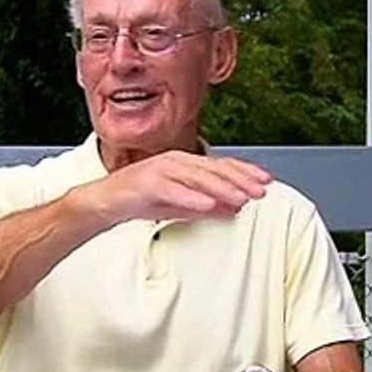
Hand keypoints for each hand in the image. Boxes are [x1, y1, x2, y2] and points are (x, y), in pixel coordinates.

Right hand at [85, 150, 272, 223]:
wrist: (105, 202)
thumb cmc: (142, 200)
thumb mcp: (182, 206)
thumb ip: (208, 207)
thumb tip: (236, 210)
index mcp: (186, 163)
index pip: (221, 165)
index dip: (245, 172)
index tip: (267, 181)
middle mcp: (176, 161)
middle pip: (214, 169)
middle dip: (240, 180)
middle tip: (261, 191)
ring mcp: (160, 169)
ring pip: (197, 178)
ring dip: (222, 189)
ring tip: (242, 198)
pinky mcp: (146, 182)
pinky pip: (173, 190)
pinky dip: (192, 198)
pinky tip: (209, 205)